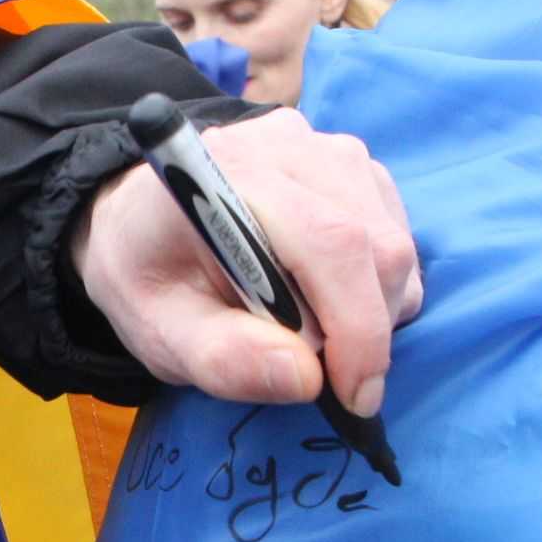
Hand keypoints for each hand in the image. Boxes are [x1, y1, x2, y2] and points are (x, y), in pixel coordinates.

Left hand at [71, 108, 419, 414]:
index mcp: (226, 176)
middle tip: (322, 370)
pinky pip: (397, 233)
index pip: (329, 241)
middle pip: (377, 245)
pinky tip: (324, 294)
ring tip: (312, 328)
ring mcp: (327, 148)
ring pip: (396, 243)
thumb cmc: (152, 276)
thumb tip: (305, 378)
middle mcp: (287, 145)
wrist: (144, 220)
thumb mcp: (159, 333)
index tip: (354, 395)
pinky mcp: (353, 164)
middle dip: (366, 328)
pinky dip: (377, 286)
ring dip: (374, 309)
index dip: (357, 325)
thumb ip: (222, 358)